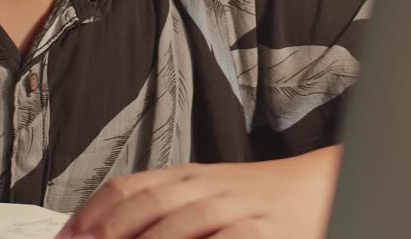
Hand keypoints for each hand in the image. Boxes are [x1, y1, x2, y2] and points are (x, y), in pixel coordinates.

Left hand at [55, 145, 341, 238]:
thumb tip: (99, 231)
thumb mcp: (206, 194)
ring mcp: (234, 209)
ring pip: (179, 226)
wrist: (320, 188)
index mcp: (187, 177)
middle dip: (106, 235)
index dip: (89, 215)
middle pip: (145, 207)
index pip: (127, 188)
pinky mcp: (261, 233)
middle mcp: (205, 188)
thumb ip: (162, 207)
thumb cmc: (257, 199)